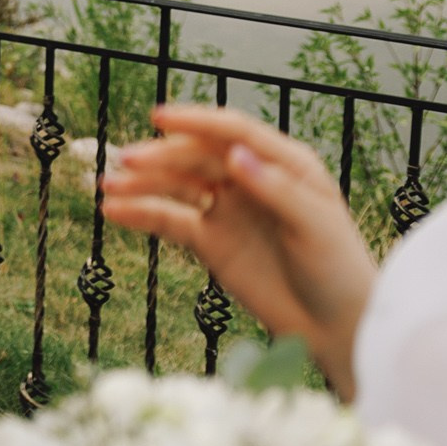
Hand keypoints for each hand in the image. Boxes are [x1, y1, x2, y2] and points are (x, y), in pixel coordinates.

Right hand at [102, 104, 377, 397]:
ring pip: (178, 186)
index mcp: (284, 164)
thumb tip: (236, 155)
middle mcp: (251, 179)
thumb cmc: (339, 271)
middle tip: (127, 160)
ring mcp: (228, 209)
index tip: (159, 118)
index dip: (196, 121)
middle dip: (161, 157)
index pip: (233, 132)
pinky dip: (142, 214)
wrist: (336, 327)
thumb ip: (276, 189)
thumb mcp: (315, 226)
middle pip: (198, 157)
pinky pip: (171, 221)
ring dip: (143, 183)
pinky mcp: (212, 242)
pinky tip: (114, 212)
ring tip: (108, 186)